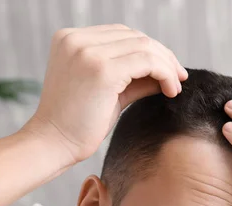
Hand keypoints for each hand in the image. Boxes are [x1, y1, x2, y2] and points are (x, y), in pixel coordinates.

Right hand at [29, 24, 187, 163]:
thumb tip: (166, 72)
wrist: (52, 144)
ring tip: (176, 87)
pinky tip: (171, 91)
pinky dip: (165, 74)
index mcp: (70, 38)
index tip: (168, 71)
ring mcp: (87, 52)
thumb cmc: (77, 124)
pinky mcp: (102, 69)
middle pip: (135, 37)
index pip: (122, 34)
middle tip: (179, 78)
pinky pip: (147, 62)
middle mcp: (76, 39)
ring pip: (144, 47)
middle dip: (163, 56)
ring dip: (167, 65)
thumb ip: (133, 77)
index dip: (149, 50)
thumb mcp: (107, 92)